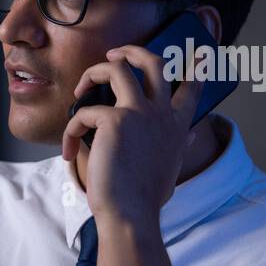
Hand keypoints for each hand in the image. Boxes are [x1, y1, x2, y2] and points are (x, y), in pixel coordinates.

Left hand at [61, 45, 203, 226]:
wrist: (130, 213)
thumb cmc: (146, 197)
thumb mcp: (171, 165)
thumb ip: (180, 145)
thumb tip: (193, 136)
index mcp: (178, 126)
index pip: (192, 88)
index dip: (195, 67)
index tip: (198, 53)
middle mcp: (162, 114)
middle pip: (153, 63)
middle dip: (132, 51)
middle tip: (115, 54)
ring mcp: (139, 113)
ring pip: (117, 69)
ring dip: (93, 73)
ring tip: (80, 88)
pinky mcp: (114, 121)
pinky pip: (84, 112)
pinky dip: (71, 130)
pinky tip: (68, 150)